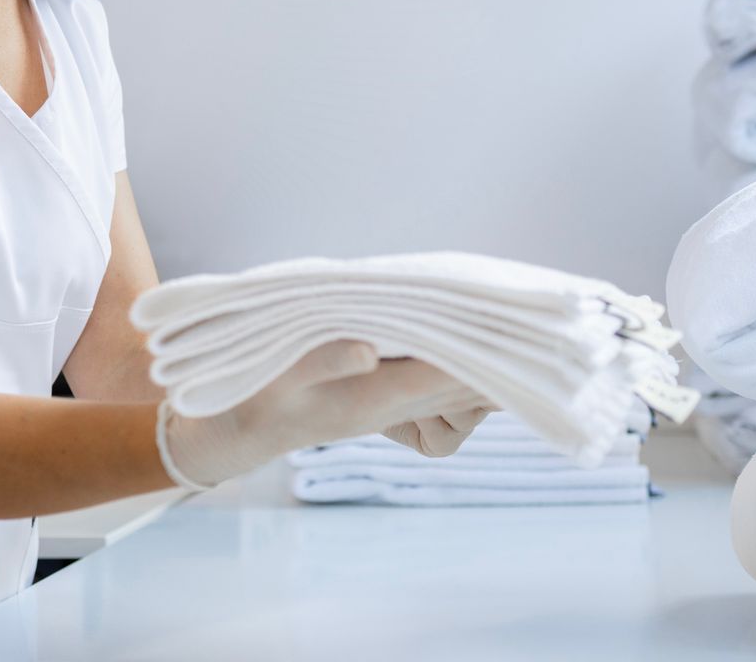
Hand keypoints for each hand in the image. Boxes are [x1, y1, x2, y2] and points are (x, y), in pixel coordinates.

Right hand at [158, 341, 484, 488]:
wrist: (237, 433)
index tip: (500, 327)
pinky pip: (440, 392)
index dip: (473, 355)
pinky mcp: (385, 404)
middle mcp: (388, 408)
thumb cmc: (251, 399)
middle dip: (492, 360)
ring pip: (457, 396)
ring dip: (482, 368)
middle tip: (518, 321)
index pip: (439, 377)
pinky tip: (465, 347)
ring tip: (504, 330)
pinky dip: (460, 373)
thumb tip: (369, 351)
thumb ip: (323, 361)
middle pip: (462, 389)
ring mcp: (390, 409)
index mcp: (368, 400)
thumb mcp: (278, 377)